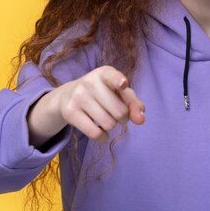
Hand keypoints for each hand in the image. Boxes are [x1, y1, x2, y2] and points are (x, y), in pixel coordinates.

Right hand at [27, 65, 145, 146]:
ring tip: (105, 117)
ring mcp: (78, 96)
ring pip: (109, 124)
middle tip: (115, 112)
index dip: (119, 81)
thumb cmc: (103, 93)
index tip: (123, 84)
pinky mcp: (70, 112)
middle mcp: (90, 82)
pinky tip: (101, 131)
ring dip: (112, 126)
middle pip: (120, 112)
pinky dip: (103, 137)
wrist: (68, 95)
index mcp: (105, 73)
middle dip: (123, 117)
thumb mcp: (119, 93)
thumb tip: (140, 120)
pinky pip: (95, 134)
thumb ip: (134, 104)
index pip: (113, 77)